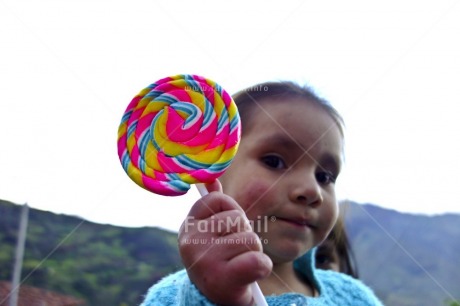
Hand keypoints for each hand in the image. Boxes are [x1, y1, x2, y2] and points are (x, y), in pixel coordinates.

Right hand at [178, 180, 271, 304]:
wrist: (218, 299)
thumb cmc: (219, 259)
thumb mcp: (211, 232)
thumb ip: (213, 206)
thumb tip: (212, 179)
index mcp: (188, 226)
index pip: (217, 199)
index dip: (230, 213)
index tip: (225, 230)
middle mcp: (191, 241)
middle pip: (238, 219)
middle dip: (244, 234)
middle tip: (233, 253)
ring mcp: (205, 260)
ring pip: (251, 239)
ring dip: (253, 251)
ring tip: (239, 263)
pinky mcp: (222, 279)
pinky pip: (258, 261)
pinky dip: (262, 268)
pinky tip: (249, 275)